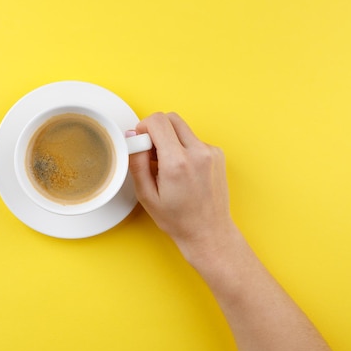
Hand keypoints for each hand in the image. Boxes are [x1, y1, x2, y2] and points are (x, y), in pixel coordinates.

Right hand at [128, 112, 235, 258]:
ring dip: (170, 139)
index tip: (140, 142)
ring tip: (165, 164)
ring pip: (182, 128)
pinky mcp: (217, 154)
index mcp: (177, 162)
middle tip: (150, 151)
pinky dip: (183, 147)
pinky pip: (193, 139)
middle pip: (171, 118)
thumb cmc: (178, 219)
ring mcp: (211, 152)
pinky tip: (181, 169)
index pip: (158, 121)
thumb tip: (133, 138)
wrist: (208, 232)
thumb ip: (136, 162)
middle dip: (156, 129)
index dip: (143, 127)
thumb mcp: (146, 195)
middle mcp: (198, 153)